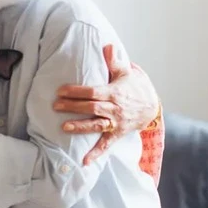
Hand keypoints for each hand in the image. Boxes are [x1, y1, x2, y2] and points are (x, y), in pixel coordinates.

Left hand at [53, 45, 159, 165]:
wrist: (152, 106)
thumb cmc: (135, 86)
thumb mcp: (126, 72)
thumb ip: (114, 61)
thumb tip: (107, 46)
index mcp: (115, 93)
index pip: (93, 92)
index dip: (77, 91)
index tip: (61, 90)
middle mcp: (115, 109)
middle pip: (92, 108)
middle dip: (73, 106)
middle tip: (55, 105)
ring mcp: (116, 123)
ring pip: (97, 125)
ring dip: (81, 127)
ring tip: (64, 127)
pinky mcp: (117, 133)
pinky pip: (106, 145)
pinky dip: (96, 154)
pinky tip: (84, 162)